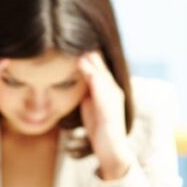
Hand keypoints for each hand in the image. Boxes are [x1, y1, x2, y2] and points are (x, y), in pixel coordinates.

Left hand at [78, 52, 131, 179]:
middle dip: (89, 52)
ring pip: (101, 71)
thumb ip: (86, 94)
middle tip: (73, 36)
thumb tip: (75, 83)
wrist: (111, 150)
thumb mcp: (90, 107)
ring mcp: (113, 96)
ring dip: (89, 58)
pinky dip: (91, 72)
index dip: (88, 56)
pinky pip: (100, 84)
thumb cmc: (100, 130)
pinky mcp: (109, 104)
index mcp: (109, 90)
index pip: (99, 68)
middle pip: (100, 65)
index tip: (73, 42)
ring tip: (76, 44)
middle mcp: (114, 89)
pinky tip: (82, 62)